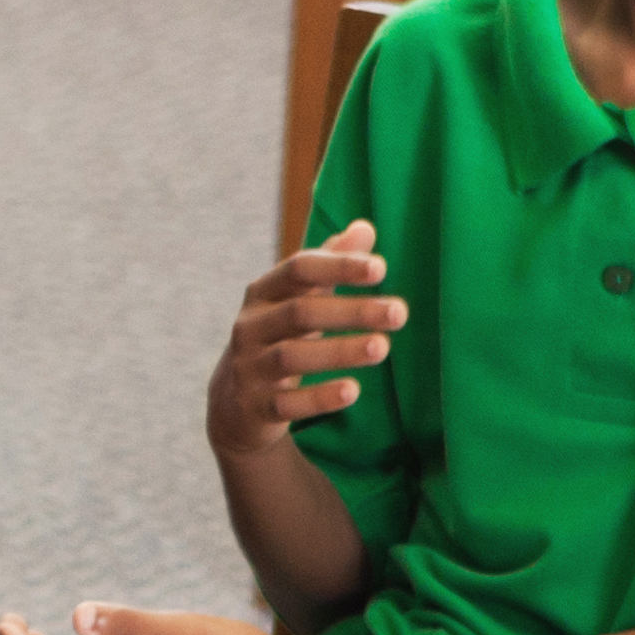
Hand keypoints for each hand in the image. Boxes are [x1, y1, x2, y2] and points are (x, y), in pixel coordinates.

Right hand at [208, 220, 407, 464]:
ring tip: (382, 347)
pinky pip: (286, 403)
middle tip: (399, 312)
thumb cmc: (279, 337)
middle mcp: (251, 326)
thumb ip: (329, 263)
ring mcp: (249, 367)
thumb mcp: (297, 298)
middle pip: (301, 313)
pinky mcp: (254, 406)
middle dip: (352, 311)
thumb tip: (365, 228)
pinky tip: (352, 391)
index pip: (298, 270)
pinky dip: (319, 398)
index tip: (381, 269)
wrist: (234, 402)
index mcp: (263, 293)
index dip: (338, 266)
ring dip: (340, 351)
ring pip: (292, 356)